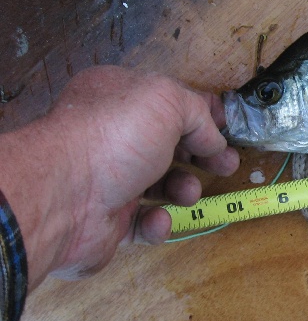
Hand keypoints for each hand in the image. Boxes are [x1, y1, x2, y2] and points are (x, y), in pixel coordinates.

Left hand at [0, 66, 238, 288]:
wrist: (65, 198)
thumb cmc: (114, 138)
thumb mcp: (166, 101)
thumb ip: (199, 113)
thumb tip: (214, 140)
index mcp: (119, 98)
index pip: (169, 101)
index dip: (202, 113)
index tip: (228, 129)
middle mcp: (112, 136)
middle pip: (169, 145)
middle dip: (202, 155)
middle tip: (227, 165)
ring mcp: (109, 179)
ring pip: (160, 185)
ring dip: (183, 189)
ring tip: (187, 193)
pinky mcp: (108, 220)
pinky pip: (144, 222)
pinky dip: (159, 222)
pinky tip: (157, 217)